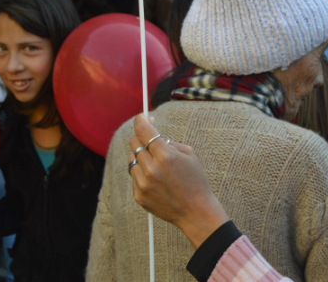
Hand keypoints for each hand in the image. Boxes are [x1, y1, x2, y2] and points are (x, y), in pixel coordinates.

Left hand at [128, 115, 228, 248]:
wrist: (195, 211)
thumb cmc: (195, 180)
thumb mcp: (188, 154)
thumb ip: (169, 141)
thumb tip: (152, 128)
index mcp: (165, 155)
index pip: (144, 130)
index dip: (140, 120)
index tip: (141, 117)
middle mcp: (151, 168)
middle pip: (134, 143)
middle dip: (141, 139)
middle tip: (150, 141)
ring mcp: (143, 183)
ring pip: (131, 159)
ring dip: (141, 158)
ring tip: (156, 165)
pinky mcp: (138, 195)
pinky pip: (134, 176)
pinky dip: (142, 174)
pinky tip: (156, 180)